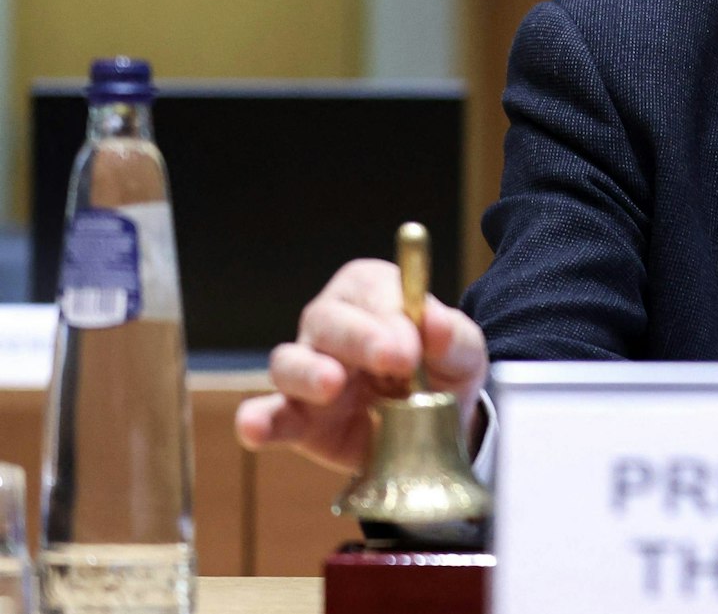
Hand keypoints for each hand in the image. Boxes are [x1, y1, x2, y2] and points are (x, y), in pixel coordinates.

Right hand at [234, 258, 488, 473]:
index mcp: (372, 292)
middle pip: (328, 320)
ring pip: (290, 361)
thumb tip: (436, 323)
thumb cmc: (442, 369)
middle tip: (394, 360)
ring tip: (332, 386)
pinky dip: (259, 420)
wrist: (438, 427)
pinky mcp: (299, 418)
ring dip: (309, 373)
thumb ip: (453, 336)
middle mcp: (331, 324)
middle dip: (359, 338)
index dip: (390, 313)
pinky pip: (271, 415)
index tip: (413, 346)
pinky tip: (254, 427)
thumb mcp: (463, 350)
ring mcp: (308, 371)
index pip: (372, 289)